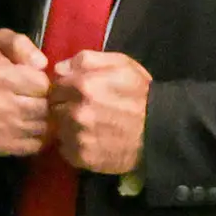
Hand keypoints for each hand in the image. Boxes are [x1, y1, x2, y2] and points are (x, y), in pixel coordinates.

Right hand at [0, 29, 50, 157]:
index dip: (42, 82)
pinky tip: (27, 126)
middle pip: (45, 108)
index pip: (43, 84)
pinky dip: (37, 137)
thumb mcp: (0, 42)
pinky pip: (35, 145)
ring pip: (44, 128)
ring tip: (34, 112)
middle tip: (36, 99)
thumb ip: (20, 44)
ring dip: (44, 120)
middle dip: (46, 102)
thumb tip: (41, 64)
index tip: (32, 81)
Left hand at [49, 51, 151, 176]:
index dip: (65, 89)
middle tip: (85, 110)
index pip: (55, 86)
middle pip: (54, 108)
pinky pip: (65, 149)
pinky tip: (91, 140)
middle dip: (65, 107)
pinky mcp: (81, 157)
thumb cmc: (141, 93)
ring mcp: (78, 136)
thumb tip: (58, 68)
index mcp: (83, 85)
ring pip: (58, 128)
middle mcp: (76, 111)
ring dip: (68, 127)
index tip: (76, 93)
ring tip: (90, 126)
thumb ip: (86, 59)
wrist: (162, 130)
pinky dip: (73, 145)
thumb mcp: (121, 64)